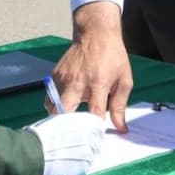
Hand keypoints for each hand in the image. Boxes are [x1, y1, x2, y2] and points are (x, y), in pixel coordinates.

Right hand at [26, 112, 110, 174]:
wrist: (31, 155)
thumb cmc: (40, 136)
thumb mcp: (58, 121)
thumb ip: (73, 123)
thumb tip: (78, 127)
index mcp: (84, 122)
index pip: (99, 126)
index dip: (92, 131)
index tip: (87, 134)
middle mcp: (90, 138)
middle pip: (96, 143)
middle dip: (88, 145)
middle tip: (72, 148)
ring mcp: (87, 156)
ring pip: (90, 157)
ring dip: (81, 158)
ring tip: (65, 158)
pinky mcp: (82, 171)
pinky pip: (83, 170)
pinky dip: (76, 169)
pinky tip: (64, 166)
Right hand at [53, 3, 133, 131]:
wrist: (95, 33)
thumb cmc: (113, 57)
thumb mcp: (124, 80)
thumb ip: (120, 106)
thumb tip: (121, 128)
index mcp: (98, 84)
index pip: (93, 114)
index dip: (94, 131)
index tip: (95, 141)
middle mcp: (77, 82)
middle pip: (63, 113)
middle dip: (66, 129)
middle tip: (72, 137)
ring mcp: (63, 78)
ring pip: (52, 107)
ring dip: (58, 117)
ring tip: (66, 124)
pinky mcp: (55, 74)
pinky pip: (50, 95)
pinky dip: (55, 103)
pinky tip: (65, 104)